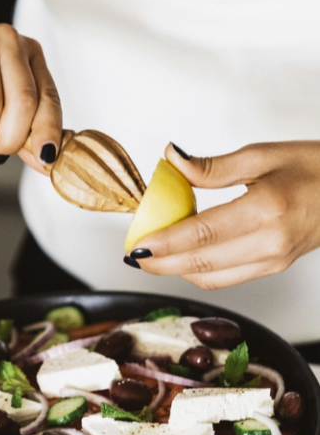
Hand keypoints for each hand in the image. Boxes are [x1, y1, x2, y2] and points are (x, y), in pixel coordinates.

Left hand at [128, 141, 319, 288]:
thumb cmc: (316, 168)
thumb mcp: (264, 156)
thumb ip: (213, 167)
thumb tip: (172, 161)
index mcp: (268, 210)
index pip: (203, 234)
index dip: (165, 243)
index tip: (137, 245)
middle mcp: (271, 242)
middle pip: (202, 263)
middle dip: (161, 263)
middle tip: (133, 256)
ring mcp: (274, 260)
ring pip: (212, 277)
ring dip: (177, 270)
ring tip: (152, 256)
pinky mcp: (274, 268)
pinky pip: (227, 279)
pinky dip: (199, 272)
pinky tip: (183, 258)